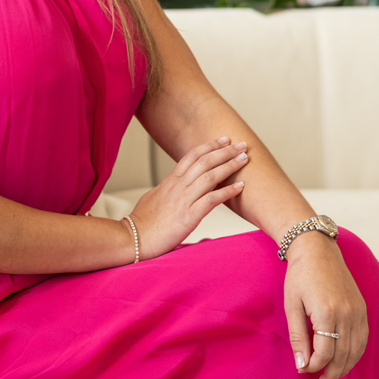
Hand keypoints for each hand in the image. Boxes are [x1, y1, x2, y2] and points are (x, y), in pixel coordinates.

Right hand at [128, 136, 247, 259]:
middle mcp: (178, 186)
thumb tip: (174, 184)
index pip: (191, 156)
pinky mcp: (188, 216)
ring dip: (229, 165)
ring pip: (210, 176)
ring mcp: (183, 200)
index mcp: (170, 181)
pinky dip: (227, 191)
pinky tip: (239, 187)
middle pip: (204, 161)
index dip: (209, 146)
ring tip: (244, 159)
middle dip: (224, 151)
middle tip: (241, 144)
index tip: (223, 140)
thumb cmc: (143, 222)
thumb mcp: (155, 197)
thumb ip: (168, 189)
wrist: (134, 238)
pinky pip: (211, 199)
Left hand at [284, 233, 367, 378]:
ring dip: (345, 367)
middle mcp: (347, 313)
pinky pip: (363, 338)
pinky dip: (355, 353)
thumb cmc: (300, 275)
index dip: (314, 365)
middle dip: (331, 373)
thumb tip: (301, 363)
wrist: (317, 249)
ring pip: (356, 350)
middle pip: (343, 355)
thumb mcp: (292, 304)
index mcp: (327, 312)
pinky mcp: (362, 308)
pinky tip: (345, 359)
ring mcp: (358, 311)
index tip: (304, 369)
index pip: (325, 352)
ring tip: (332, 376)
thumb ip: (298, 335)